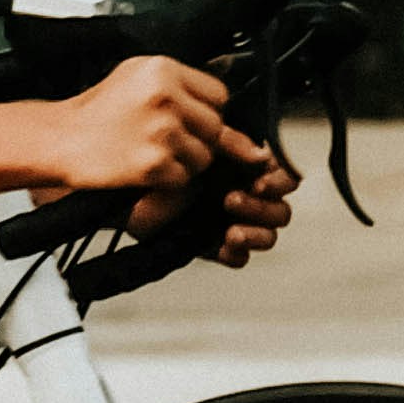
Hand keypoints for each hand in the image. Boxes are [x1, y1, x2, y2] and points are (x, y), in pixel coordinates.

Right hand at [48, 58, 234, 195]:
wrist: (62, 138)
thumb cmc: (97, 110)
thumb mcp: (138, 77)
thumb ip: (185, 86)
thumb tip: (232, 93)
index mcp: (163, 69)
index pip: (219, 94)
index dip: (207, 111)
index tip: (190, 119)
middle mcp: (165, 97)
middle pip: (216, 127)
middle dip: (199, 139)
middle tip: (169, 139)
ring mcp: (161, 131)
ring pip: (204, 156)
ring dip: (186, 162)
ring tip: (154, 152)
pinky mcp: (154, 164)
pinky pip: (185, 178)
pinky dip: (169, 179)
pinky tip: (146, 167)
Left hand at [136, 135, 297, 262]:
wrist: (121, 189)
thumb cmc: (158, 159)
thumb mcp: (195, 144)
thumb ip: (229, 144)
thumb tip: (260, 154)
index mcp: (245, 167)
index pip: (282, 175)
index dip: (279, 180)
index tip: (259, 181)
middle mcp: (244, 194)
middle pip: (280, 208)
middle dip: (263, 208)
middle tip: (232, 201)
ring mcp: (232, 222)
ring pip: (269, 234)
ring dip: (255, 231)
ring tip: (231, 229)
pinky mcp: (214, 246)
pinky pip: (241, 258)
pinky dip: (236, 253)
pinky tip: (223, 244)